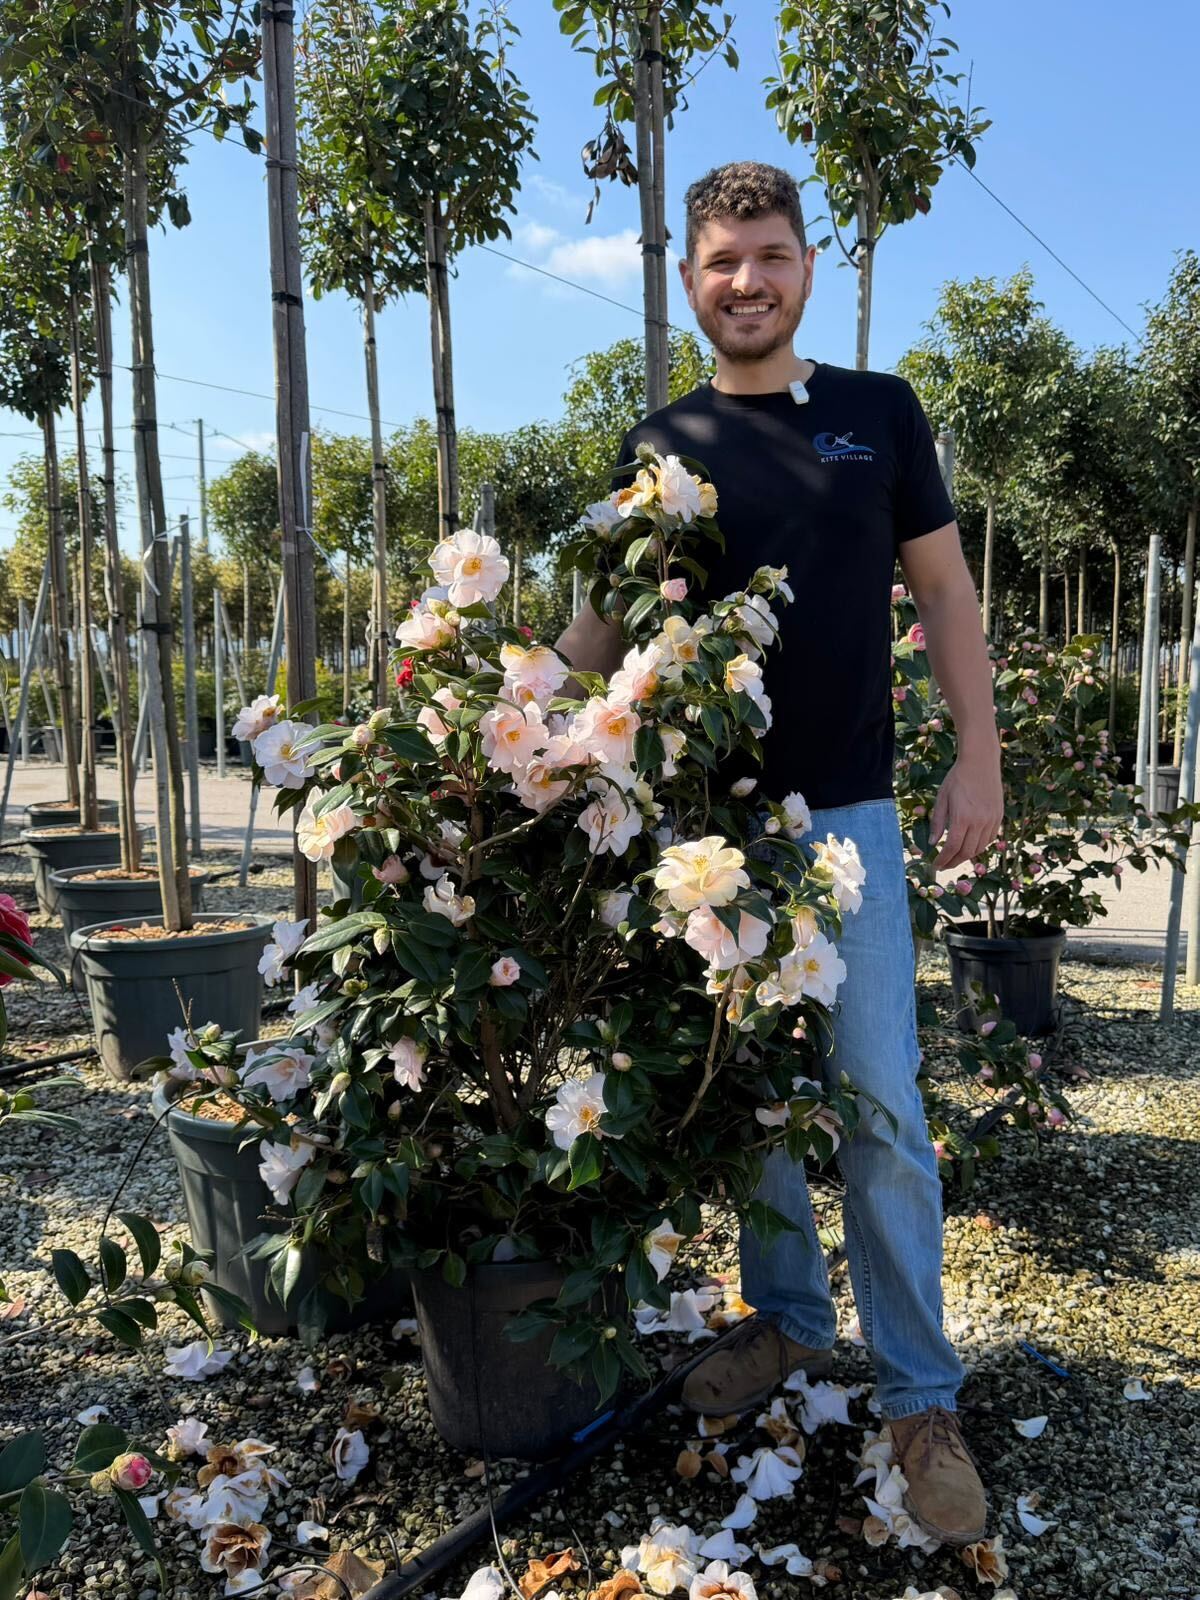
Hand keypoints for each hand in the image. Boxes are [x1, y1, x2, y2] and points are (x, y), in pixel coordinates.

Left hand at [930, 749, 1003, 871]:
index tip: (935, 866)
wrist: (980, 762)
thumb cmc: (957, 778)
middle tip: (944, 866)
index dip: (943, 860)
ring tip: (955, 857)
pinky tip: (970, 846)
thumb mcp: (942, 799)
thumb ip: (938, 823)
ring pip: (980, 848)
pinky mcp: (999, 817)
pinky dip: (979, 846)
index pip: (952, 848)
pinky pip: (989, 839)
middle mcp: (979, 822)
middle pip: (966, 852)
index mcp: (962, 818)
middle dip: (953, 862)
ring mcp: (992, 820)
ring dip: (966, 856)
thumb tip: (932, 843)